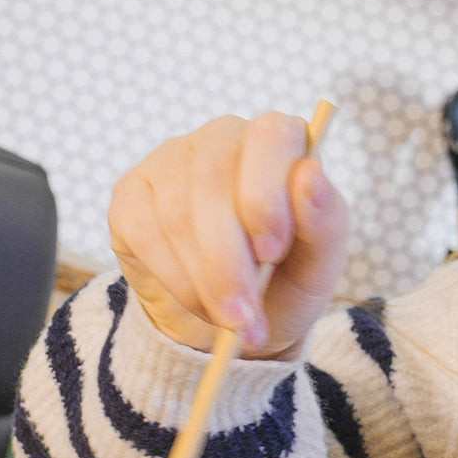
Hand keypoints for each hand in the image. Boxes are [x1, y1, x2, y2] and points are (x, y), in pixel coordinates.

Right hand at [108, 112, 349, 357]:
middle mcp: (223, 139)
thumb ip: (326, 223)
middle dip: (229, 261)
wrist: (236, 320)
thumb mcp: (319, 266)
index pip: (270, 136)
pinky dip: (175, 280)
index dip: (265, 194)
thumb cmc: (285, 283)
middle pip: (213, 179)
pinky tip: (199, 303)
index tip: (271, 253)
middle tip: (245, 317)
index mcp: (280, 143)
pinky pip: (144, 232)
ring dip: (205, 281)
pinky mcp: (131, 194)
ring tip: (232, 322)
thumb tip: (311, 175)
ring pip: (177, 213)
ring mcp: (171, 161)